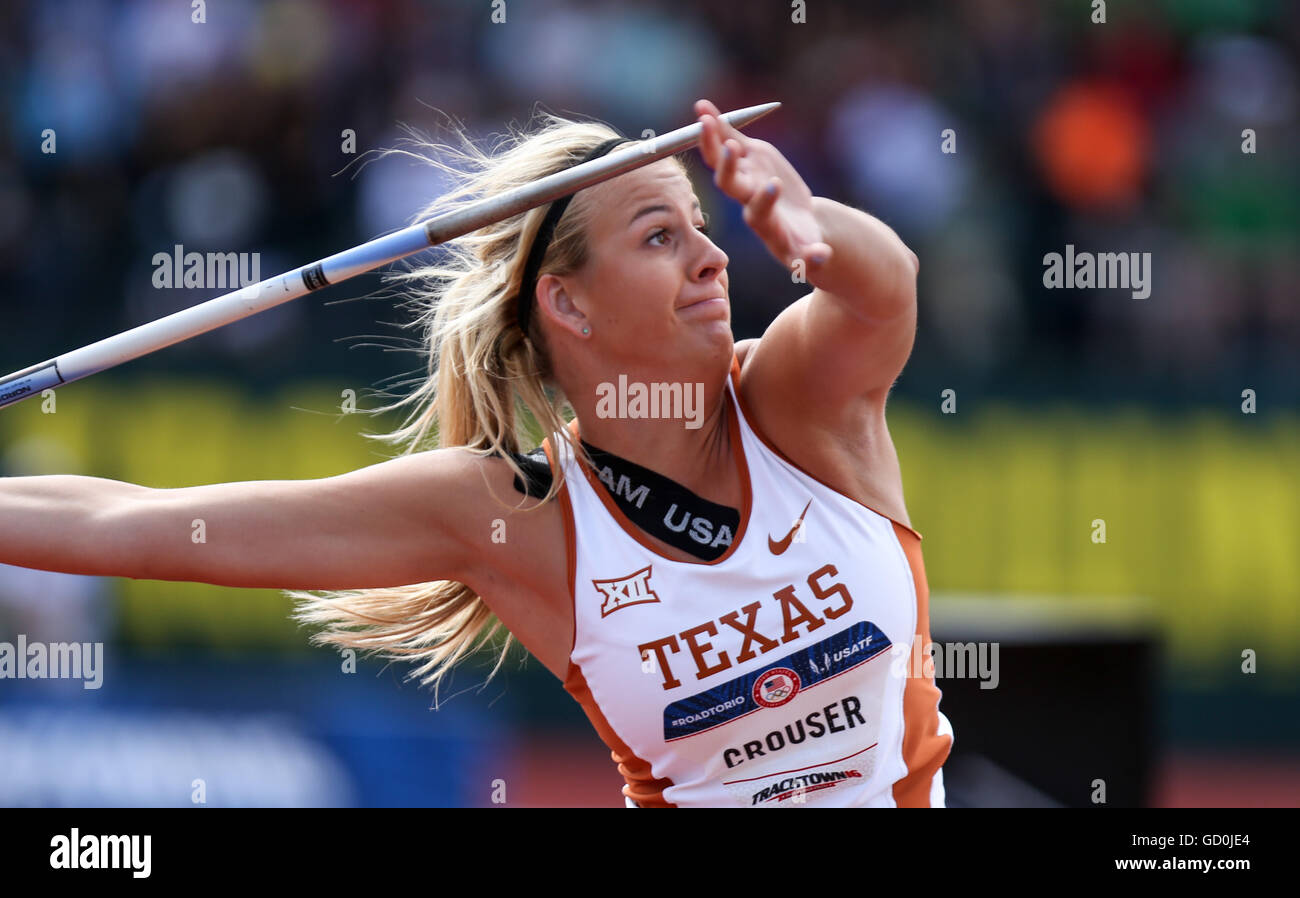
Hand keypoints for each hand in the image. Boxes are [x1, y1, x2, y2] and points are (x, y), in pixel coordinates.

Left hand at [694, 98, 832, 274]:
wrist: (798, 224)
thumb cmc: (802, 244)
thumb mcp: (807, 256)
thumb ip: (811, 258)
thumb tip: (822, 256)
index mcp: (763, 221)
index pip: (758, 211)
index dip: (763, 199)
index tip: (773, 186)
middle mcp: (747, 197)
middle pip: (730, 183)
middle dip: (728, 167)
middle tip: (730, 148)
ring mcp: (744, 175)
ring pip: (722, 159)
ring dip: (711, 141)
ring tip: (704, 119)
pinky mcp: (747, 157)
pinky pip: (728, 138)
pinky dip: (717, 122)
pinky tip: (702, 106)